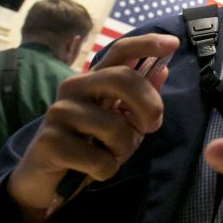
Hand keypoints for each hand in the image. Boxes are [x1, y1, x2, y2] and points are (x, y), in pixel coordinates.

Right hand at [6, 34, 178, 222]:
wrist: (51, 179)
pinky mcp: (50, 141)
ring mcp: (59, 112)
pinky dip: (106, 170)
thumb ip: (142, 99)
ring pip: (114, 127)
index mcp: (95, 79)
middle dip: (149, 105)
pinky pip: (100, 160)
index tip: (173, 43)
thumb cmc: (93, 145)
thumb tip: (163, 70)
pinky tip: (92, 170)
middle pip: (122, 79)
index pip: (120, 51)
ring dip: (123, 149)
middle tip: (152, 126)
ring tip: (108, 154)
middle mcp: (75, 87)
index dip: (147, 44)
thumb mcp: (124, 121)